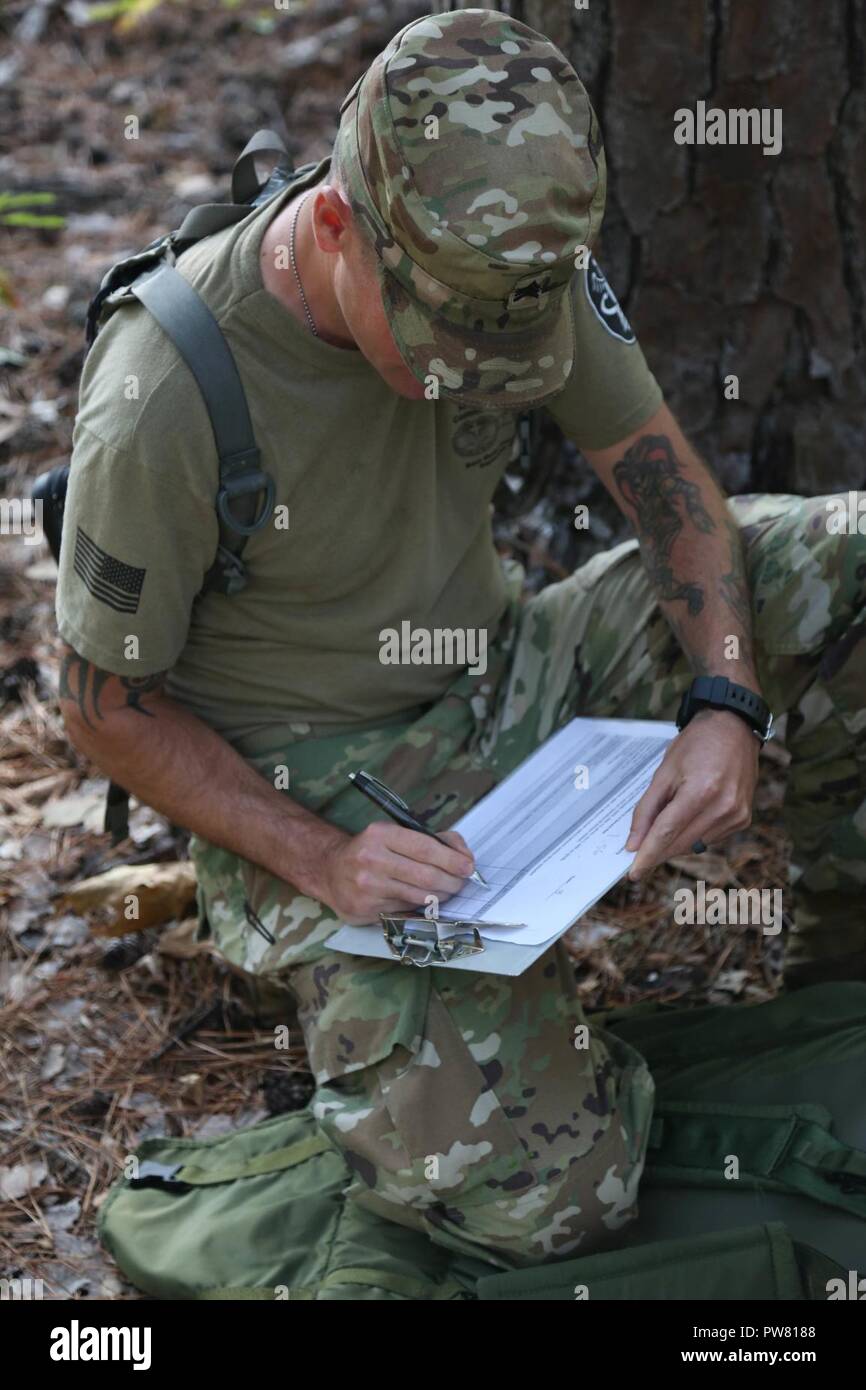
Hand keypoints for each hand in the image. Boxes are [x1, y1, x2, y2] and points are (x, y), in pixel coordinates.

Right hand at [318, 822, 475, 923]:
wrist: (330, 870)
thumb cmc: (371, 851)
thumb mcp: (395, 834)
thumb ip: (431, 839)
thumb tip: (463, 855)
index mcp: (380, 835)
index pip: (425, 848)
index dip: (452, 859)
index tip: (468, 867)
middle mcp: (371, 860)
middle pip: (426, 876)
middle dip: (452, 882)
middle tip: (461, 883)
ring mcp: (367, 887)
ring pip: (419, 897)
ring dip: (440, 896)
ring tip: (444, 891)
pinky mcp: (366, 909)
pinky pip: (406, 911)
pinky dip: (419, 906)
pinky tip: (420, 900)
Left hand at [624, 708, 759, 880]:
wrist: (734, 728)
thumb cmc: (696, 744)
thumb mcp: (664, 771)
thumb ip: (647, 809)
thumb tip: (634, 843)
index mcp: (700, 791)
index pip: (666, 833)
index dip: (647, 855)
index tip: (633, 873)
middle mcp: (723, 807)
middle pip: (680, 843)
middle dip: (658, 851)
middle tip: (639, 854)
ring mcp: (737, 815)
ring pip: (695, 845)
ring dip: (676, 842)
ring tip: (669, 818)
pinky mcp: (744, 818)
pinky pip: (710, 838)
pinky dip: (694, 834)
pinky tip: (691, 815)